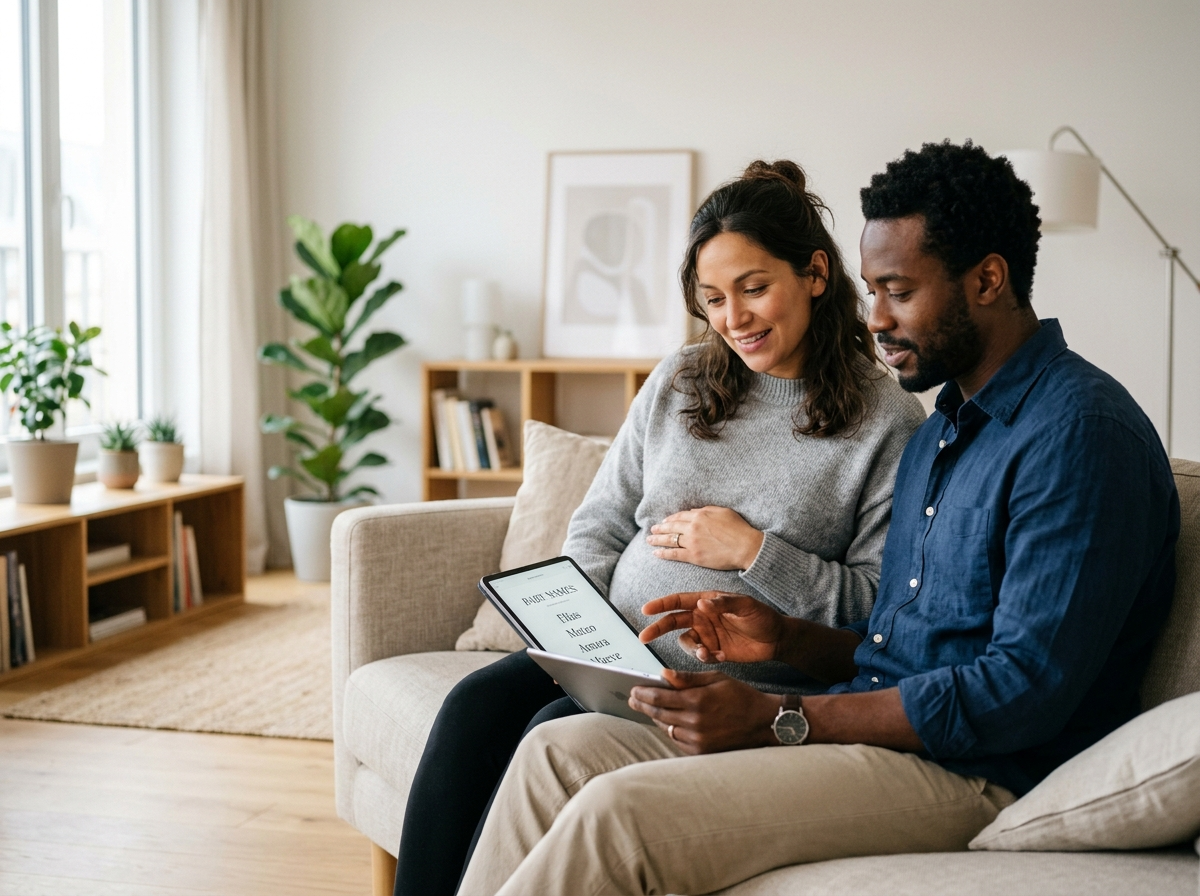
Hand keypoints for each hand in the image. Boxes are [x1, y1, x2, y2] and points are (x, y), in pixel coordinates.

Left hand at [629, 669, 778, 753]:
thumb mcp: (716, 678)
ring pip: (666, 728)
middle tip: (632, 699)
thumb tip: (662, 673)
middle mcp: (695, 722)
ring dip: (655, 718)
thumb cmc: (741, 697)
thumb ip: (687, 678)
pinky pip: (678, 741)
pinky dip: (671, 730)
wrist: (764, 723)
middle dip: (642, 705)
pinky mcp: (702, 752)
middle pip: (658, 714)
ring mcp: (698, 740)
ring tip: (648, 709)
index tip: (633, 689)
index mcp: (697, 700)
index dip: (642, 693)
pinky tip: (668, 723)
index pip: (659, 697)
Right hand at [641, 591, 787, 663]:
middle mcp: (703, 618)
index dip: (661, 604)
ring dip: (692, 650)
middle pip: (673, 621)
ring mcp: (707, 635)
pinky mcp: (714, 651)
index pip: (679, 601)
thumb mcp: (746, 606)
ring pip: (686, 643)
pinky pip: (700, 656)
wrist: (776, 639)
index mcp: (707, 602)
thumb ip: (723, 603)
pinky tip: (721, 656)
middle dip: (657, 628)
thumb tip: (702, 603)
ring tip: (708, 653)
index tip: (646, 610)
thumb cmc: (762, 617)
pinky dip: (705, 657)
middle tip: (644, 637)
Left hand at [646, 506, 764, 570]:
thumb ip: (706, 510)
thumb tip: (694, 512)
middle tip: (652, 529)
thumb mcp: (723, 512)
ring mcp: (692, 542)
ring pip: (669, 540)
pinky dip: (663, 553)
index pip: (680, 516)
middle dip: (660, 528)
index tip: (665, 521)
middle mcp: (693, 527)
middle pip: (671, 527)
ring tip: (649, 540)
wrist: (745, 546)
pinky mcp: (693, 556)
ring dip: (657, 539)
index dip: (671, 519)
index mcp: (700, 515)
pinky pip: (674, 554)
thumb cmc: (738, 528)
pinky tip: (656, 553)